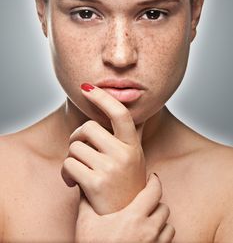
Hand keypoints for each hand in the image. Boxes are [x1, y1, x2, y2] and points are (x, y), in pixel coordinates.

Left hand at [61, 84, 146, 214]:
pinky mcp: (96, 183)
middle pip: (88, 127)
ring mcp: (111, 168)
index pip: (120, 113)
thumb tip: (127, 103)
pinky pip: (68, 164)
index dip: (103, 97)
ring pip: (74, 147)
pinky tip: (73, 182)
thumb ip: (127, 134)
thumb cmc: (124, 183)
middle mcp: (125, 154)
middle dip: (77, 136)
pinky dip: (65, 172)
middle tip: (79, 148)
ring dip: (70, 158)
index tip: (86, 87)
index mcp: (133, 145)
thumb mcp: (133, 156)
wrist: (124, 218)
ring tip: (78, 170)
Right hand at [75, 174, 174, 242]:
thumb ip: (86, 203)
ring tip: (148, 220)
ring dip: (161, 221)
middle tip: (145, 202)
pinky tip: (148, 235)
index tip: (152, 177)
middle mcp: (149, 232)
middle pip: (164, 208)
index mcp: (133, 218)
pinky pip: (168, 242)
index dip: (155, 181)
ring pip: (169, 227)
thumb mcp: (86, 225)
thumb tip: (83, 186)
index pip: (154, 192)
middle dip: (156, 203)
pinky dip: (162, 236)